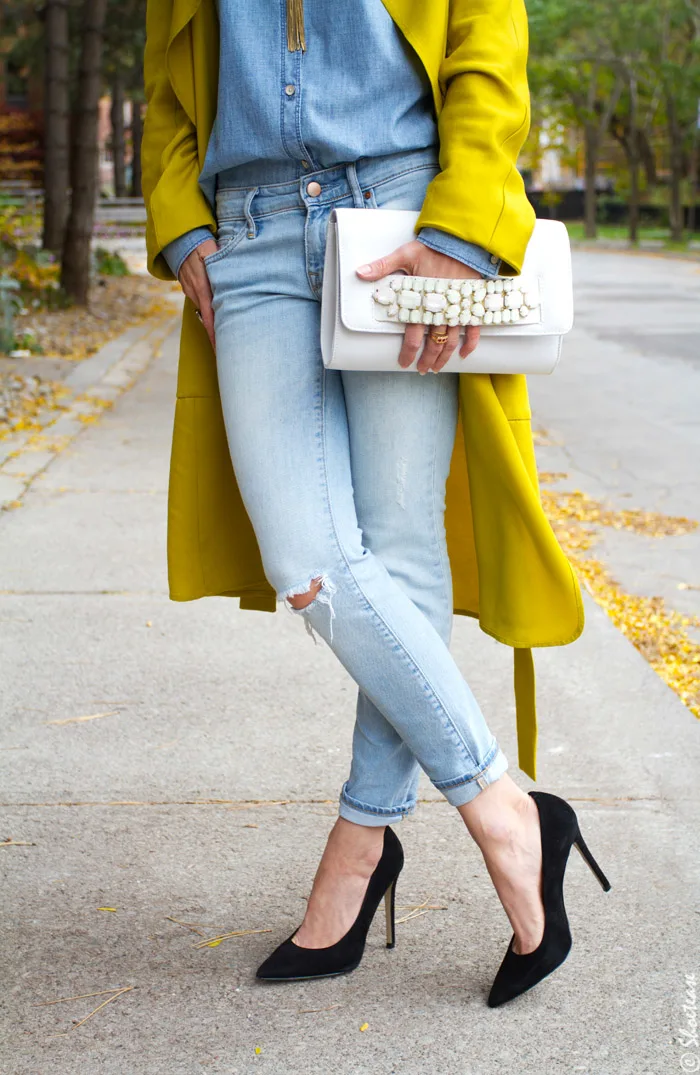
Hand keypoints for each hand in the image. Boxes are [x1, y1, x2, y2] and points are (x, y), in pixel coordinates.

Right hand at [177, 239, 217, 351]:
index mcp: (203, 287)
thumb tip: (242, 279)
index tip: (220, 350)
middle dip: (217, 334)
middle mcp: (194, 292)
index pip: (210, 317)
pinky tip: (217, 315)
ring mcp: (190, 290)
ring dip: (214, 323)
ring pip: (204, 310)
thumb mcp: (216, 254)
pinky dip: (209, 310)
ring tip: (226, 337)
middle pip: (207, 319)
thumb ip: (227, 269)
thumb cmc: (202, 243)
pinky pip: (200, 302)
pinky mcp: (188, 287)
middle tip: (228, 351)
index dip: (215, 335)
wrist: (180, 236)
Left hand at [356, 240, 481, 372]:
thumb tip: (360, 273)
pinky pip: (473, 328)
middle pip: (433, 343)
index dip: (408, 352)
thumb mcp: (405, 254)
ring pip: (450, 339)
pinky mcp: (471, 304)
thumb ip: (383, 266)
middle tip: (422, 370)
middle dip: (426, 359)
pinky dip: (470, 342)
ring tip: (437, 367)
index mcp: (423, 302)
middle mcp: (440, 310)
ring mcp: (457, 309)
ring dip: (444, 356)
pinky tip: (464, 354)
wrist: (463, 241)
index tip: (404, 363)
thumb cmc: (433, 248)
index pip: (413, 335)